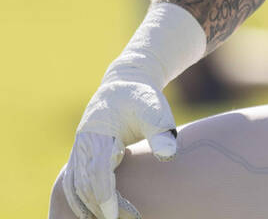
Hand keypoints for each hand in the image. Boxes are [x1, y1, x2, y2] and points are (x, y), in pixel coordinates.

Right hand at [62, 72, 178, 218]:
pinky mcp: (82, 155)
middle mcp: (83, 143)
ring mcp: (79, 150)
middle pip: (83, 183)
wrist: (126, 84)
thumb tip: (169, 156)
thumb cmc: (143, 98)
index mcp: (98, 133)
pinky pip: (74, 182)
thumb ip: (161, 132)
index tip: (115, 215)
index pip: (96, 171)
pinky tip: (95, 213)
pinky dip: (81, 200)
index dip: (104, 195)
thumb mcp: (155, 110)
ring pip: (75, 185)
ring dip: (87, 206)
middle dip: (99, 206)